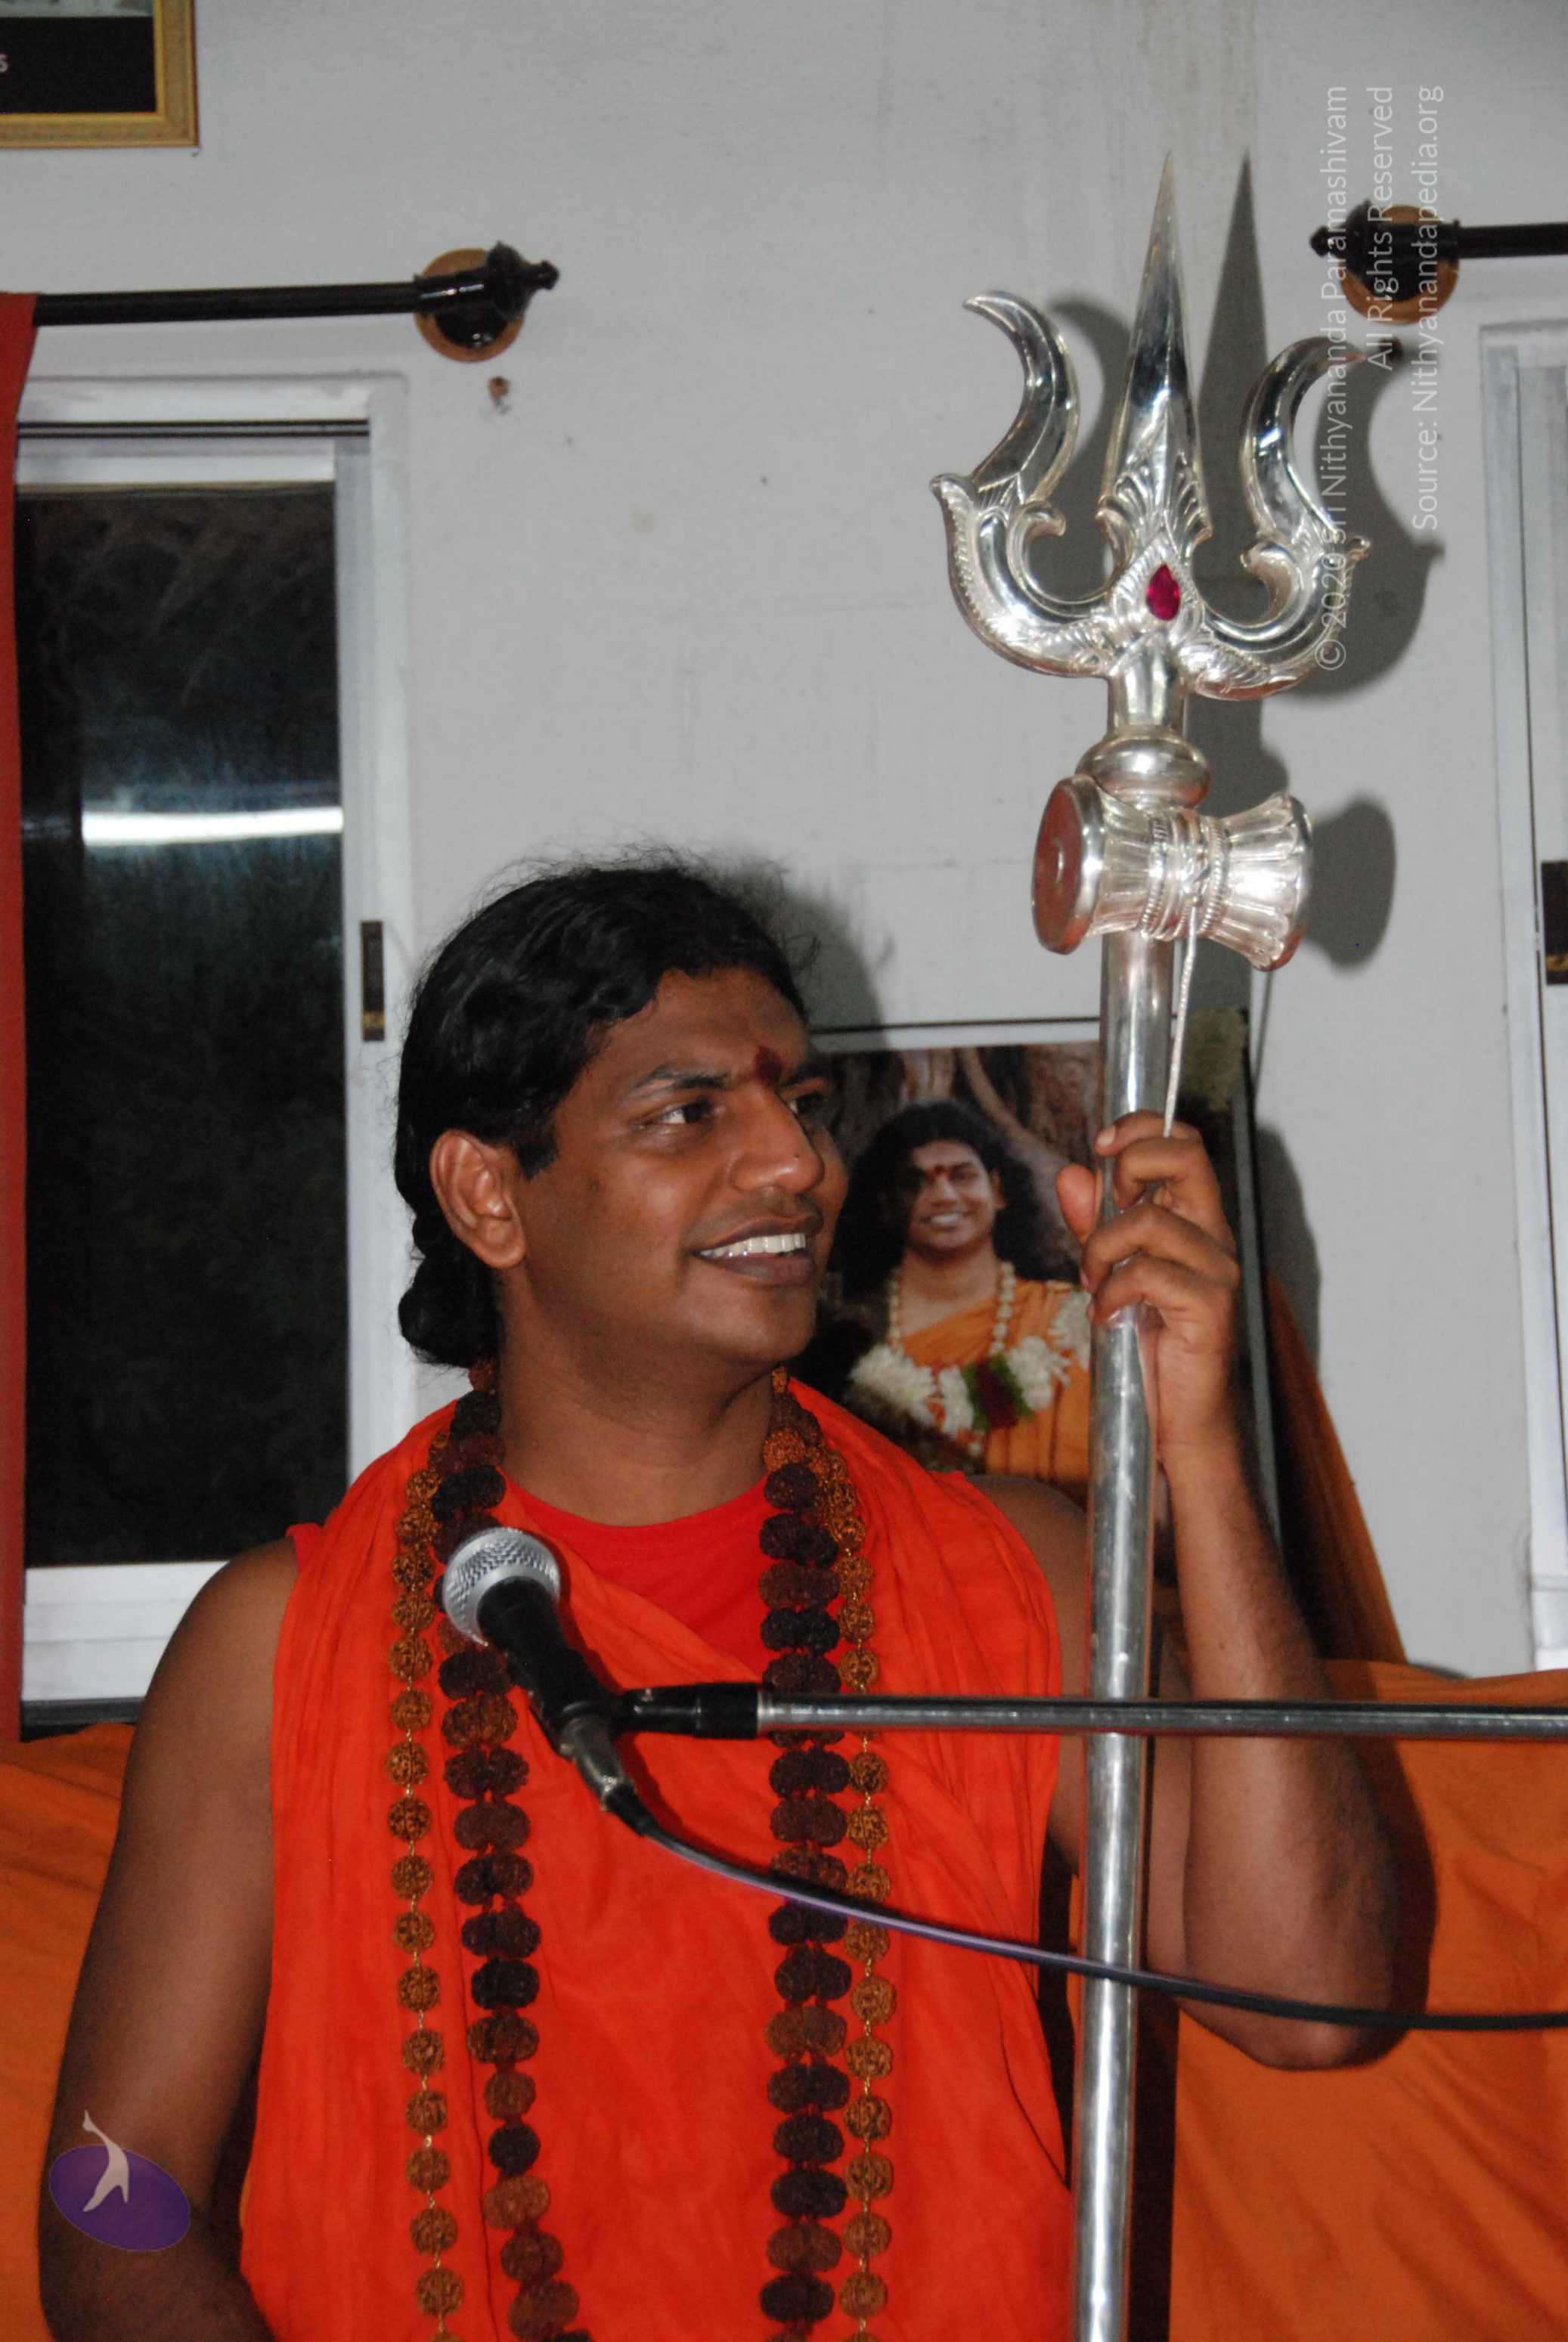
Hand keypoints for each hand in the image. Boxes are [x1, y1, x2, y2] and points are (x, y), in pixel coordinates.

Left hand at [1055, 1113, 1241, 1463]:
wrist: (1177, 1417)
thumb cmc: (1147, 1345)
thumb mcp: (1109, 1272)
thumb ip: (1093, 1223)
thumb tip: (1072, 1172)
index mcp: (1194, 1219)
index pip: (1184, 1143)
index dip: (1141, 1129)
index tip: (1101, 1146)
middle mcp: (1213, 1236)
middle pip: (1187, 1156)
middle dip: (1131, 1166)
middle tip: (1107, 1209)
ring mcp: (1217, 1271)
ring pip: (1152, 1221)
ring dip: (1102, 1248)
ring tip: (1094, 1283)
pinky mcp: (1210, 1308)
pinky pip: (1147, 1274)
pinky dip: (1112, 1292)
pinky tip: (1108, 1316)